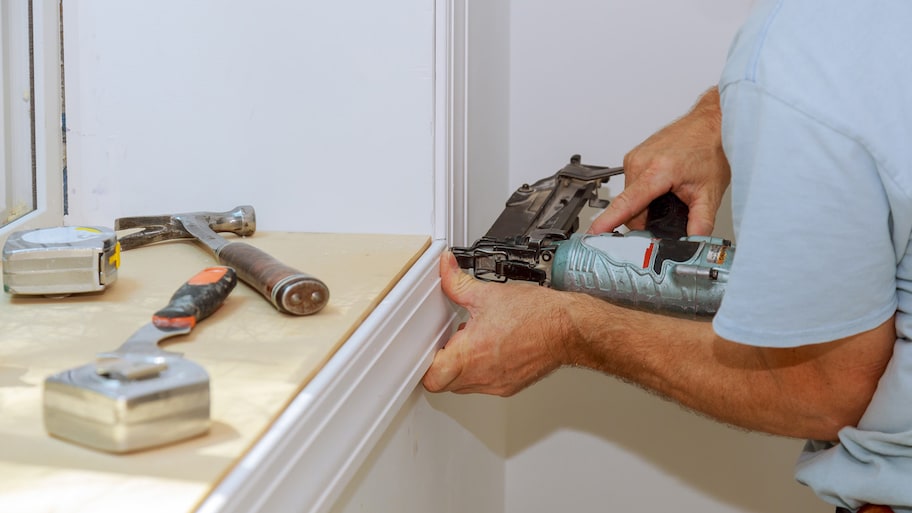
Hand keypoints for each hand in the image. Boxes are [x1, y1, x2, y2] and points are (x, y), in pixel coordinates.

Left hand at [422, 251, 575, 395]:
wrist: (568, 328)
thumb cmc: (537, 314)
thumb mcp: (488, 293)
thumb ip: (457, 282)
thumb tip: (445, 267)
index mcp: (470, 355)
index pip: (431, 377)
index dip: (425, 363)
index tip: (430, 347)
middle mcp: (482, 375)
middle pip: (445, 384)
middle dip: (442, 364)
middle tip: (450, 342)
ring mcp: (497, 384)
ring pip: (464, 386)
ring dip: (462, 368)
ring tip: (472, 342)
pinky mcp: (511, 386)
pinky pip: (485, 384)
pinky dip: (482, 370)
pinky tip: (491, 348)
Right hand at [588, 87, 730, 236]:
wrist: (711, 123)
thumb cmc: (711, 149)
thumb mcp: (710, 193)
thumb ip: (701, 224)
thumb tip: (694, 245)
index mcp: (657, 171)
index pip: (626, 204)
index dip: (608, 222)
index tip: (594, 233)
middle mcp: (640, 162)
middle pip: (630, 209)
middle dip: (647, 219)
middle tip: (670, 216)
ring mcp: (634, 158)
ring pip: (630, 198)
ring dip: (646, 205)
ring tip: (669, 195)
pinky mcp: (634, 156)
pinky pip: (632, 185)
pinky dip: (644, 192)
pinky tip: (663, 186)